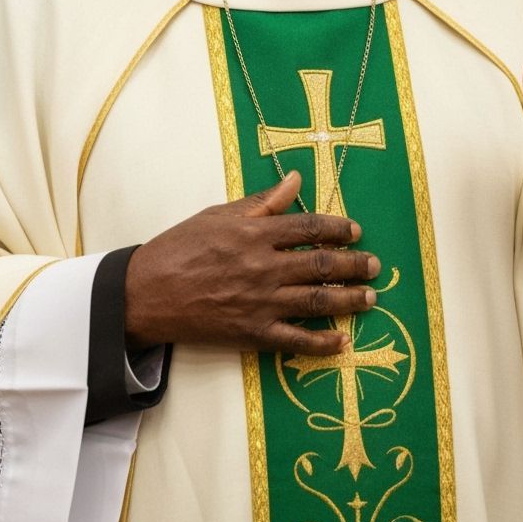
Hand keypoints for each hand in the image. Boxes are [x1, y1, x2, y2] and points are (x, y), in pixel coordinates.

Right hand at [124, 171, 380, 355]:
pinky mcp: (252, 332)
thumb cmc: (180, 247)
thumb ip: (262, 200)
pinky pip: (295, 340)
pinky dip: (321, 342)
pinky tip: (342, 342)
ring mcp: (260, 301)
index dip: (337, 228)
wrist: (147, 292)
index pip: (309, 227)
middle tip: (374, 265)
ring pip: (316, 300)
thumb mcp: (219, 213)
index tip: (355, 231)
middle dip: (353, 264)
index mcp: (255, 232)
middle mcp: (263, 265)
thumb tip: (295, 179)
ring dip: (348, 299)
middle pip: (320, 264)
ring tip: (371, 298)